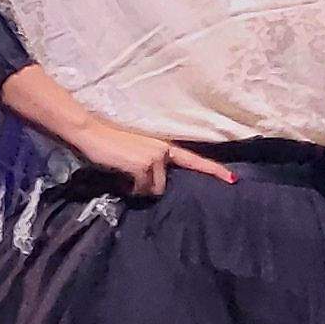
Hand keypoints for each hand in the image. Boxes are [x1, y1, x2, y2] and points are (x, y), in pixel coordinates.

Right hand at [69, 122, 234, 198]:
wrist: (91, 133)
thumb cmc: (110, 144)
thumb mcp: (137, 153)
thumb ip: (153, 165)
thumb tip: (156, 187)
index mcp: (165, 146)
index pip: (194, 160)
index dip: (214, 171)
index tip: (233, 180)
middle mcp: (164, 151)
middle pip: (163, 185)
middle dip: (148, 186)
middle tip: (129, 174)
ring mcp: (155, 157)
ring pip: (153, 190)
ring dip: (138, 188)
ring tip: (123, 174)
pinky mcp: (143, 165)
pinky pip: (141, 190)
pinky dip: (129, 188)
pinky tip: (120, 175)